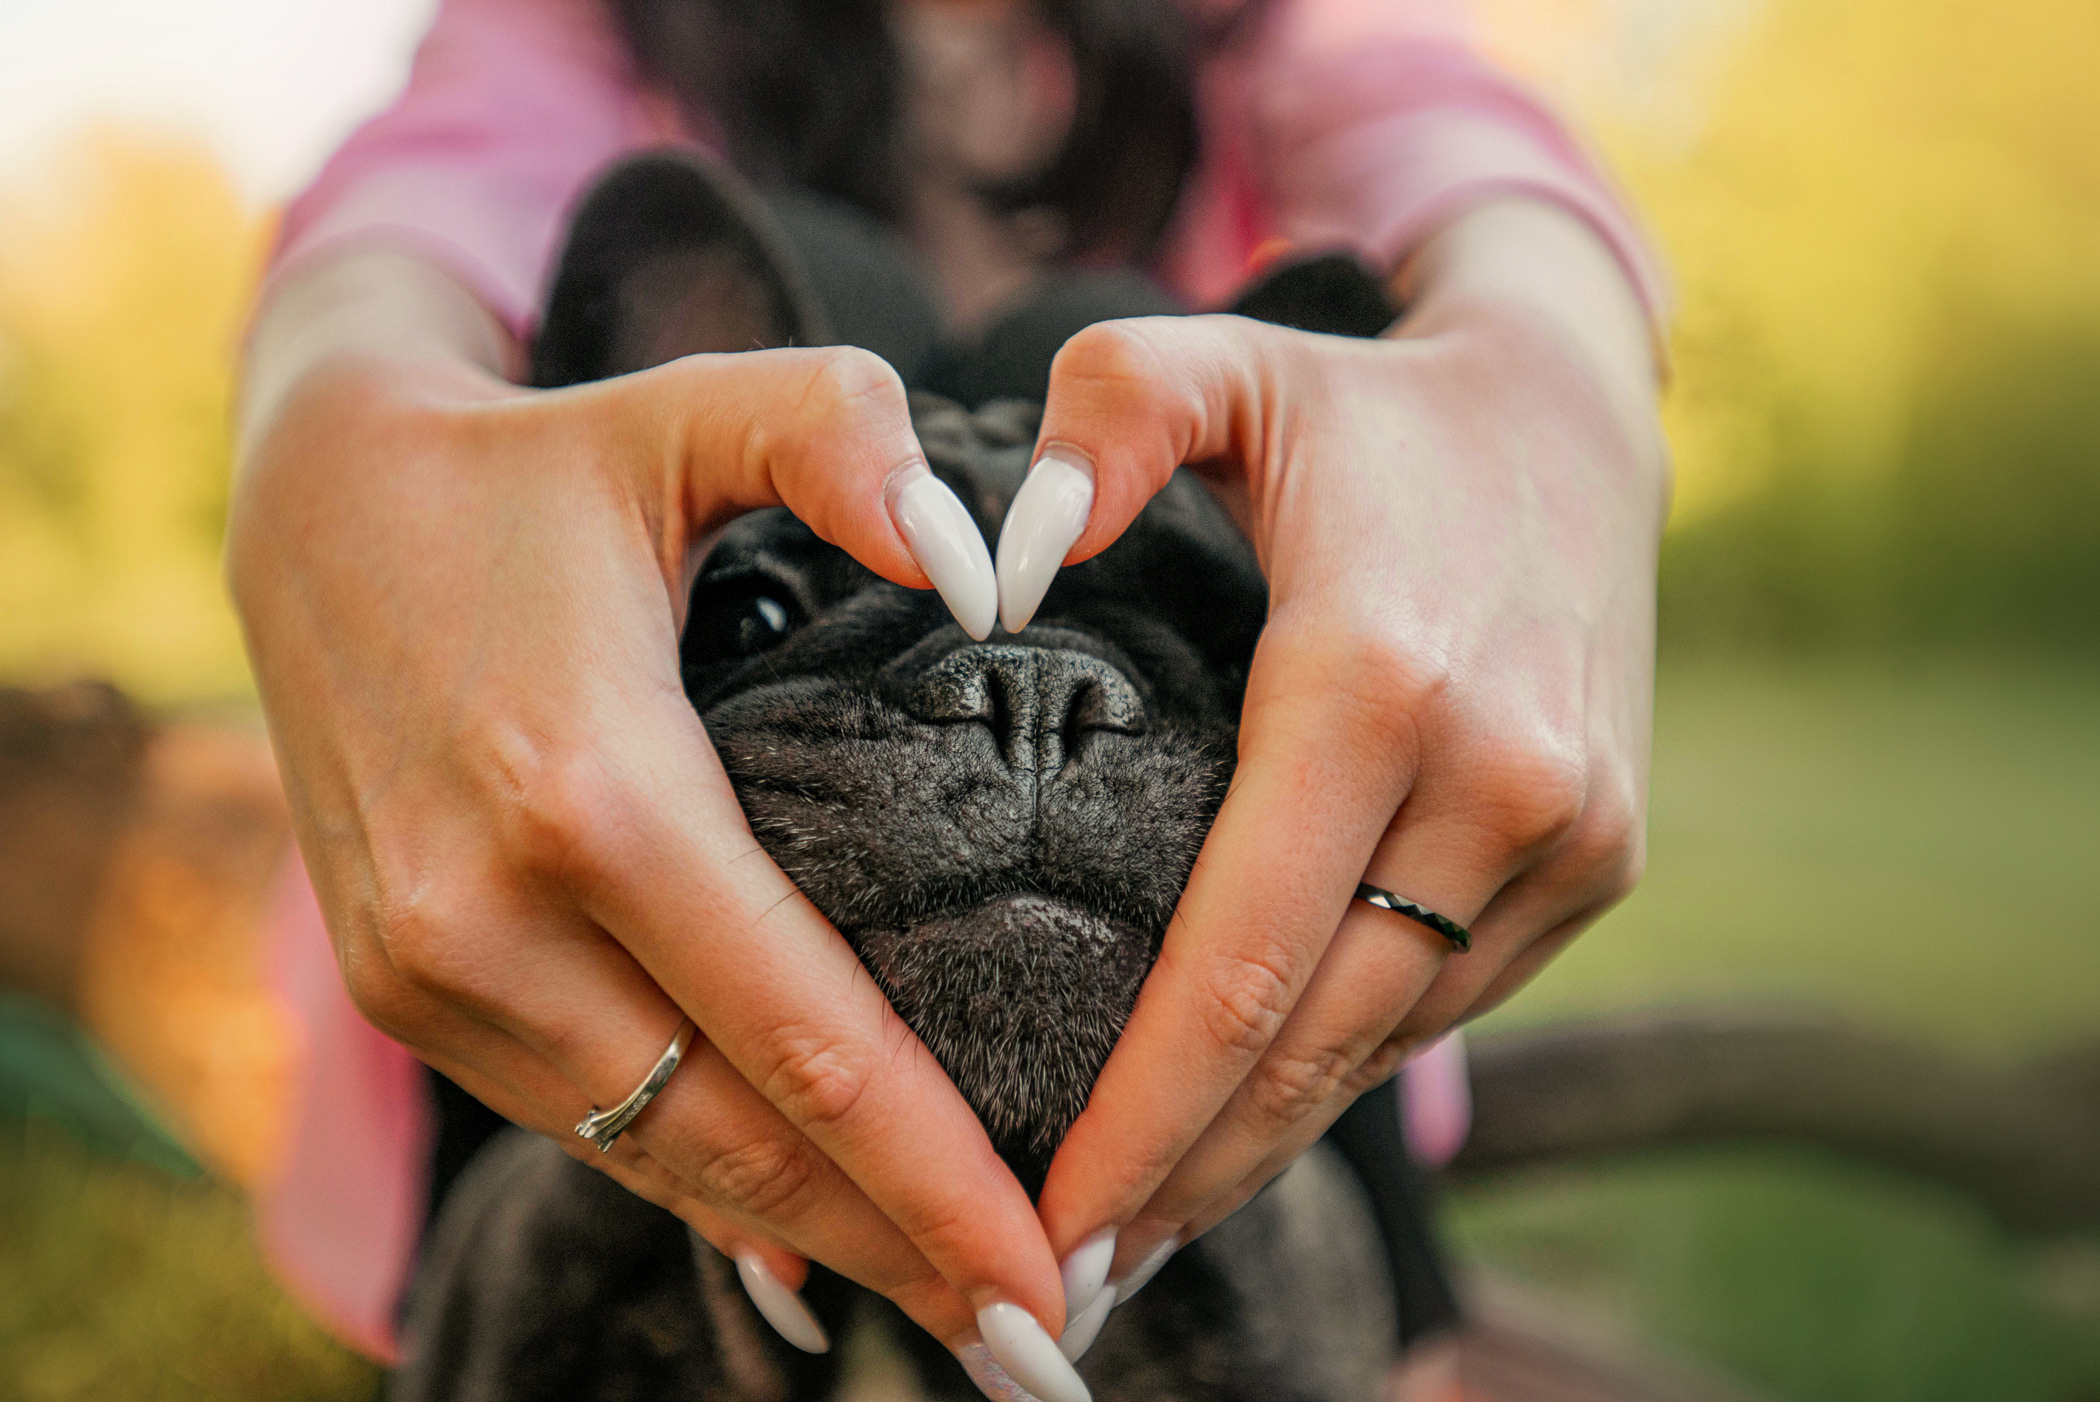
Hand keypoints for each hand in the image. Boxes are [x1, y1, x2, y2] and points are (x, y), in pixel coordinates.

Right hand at [230, 252, 1065, 1355]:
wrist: (311, 511)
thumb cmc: (540, 468)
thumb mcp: (691, 409)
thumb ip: (846, 440)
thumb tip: (991, 569)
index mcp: (584, 787)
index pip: (802, 1032)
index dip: (935, 1172)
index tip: (1051, 1270)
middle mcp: (488, 915)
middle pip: (736, 1139)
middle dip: (901, 1254)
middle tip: (1044, 1341)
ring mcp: (430, 970)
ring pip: (656, 1157)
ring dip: (810, 1244)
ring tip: (952, 1308)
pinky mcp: (408, 989)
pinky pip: (584, 1124)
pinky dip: (703, 1192)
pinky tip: (807, 1244)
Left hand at [1003, 202, 1668, 1299]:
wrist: (1573, 420)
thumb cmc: (1357, 410)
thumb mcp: (1211, 364)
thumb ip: (1098, 423)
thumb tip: (993, 575)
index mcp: (1380, 677)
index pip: (1241, 956)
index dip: (1141, 1112)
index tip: (1046, 1218)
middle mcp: (1501, 777)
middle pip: (1312, 1039)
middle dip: (1183, 1179)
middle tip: (1057, 1286)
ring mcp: (1570, 833)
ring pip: (1386, 1043)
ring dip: (1261, 1150)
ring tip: (1136, 1238)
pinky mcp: (1599, 859)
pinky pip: (1445, 1000)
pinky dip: (1341, 1075)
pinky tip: (1254, 1127)